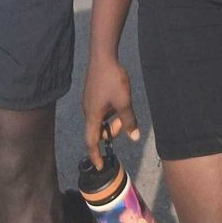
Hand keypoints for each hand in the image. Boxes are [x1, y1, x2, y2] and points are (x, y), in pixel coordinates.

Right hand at [82, 51, 140, 166]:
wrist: (102, 56)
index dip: (95, 155)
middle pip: (98, 130)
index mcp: (93, 116)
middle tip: (125, 121)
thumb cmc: (112, 80)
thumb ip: (129, 121)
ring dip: (112, 119)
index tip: (99, 166)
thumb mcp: (124, 102)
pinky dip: (109, 111)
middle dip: (112, 130)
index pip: (91, 141)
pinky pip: (100, 110)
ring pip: (100, 119)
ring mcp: (88, 102)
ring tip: (123, 106)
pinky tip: (118, 99)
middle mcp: (87, 111)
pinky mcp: (91, 94)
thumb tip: (134, 138)